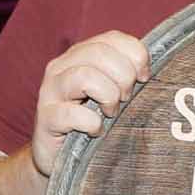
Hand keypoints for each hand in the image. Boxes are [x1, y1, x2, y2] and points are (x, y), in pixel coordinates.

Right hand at [32, 31, 149, 177]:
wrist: (58, 156)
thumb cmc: (91, 121)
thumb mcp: (111, 92)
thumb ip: (126, 76)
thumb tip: (148, 72)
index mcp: (80, 55)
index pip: (112, 38)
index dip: (135, 55)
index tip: (144, 78)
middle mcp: (62, 67)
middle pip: (100, 53)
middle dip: (124, 76)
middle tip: (127, 99)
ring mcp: (51, 91)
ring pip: (85, 76)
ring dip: (108, 96)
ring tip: (111, 113)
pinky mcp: (46, 118)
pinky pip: (72, 113)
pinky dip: (92, 123)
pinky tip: (96, 130)